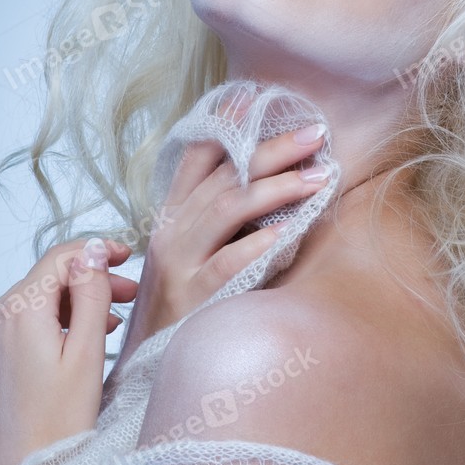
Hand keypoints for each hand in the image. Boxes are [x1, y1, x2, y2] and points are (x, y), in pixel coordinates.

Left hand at [0, 237, 137, 464]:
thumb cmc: (54, 430)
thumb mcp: (86, 355)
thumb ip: (90, 294)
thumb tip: (93, 252)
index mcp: (18, 311)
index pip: (60, 258)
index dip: (97, 251)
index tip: (125, 257)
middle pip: (43, 285)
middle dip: (85, 287)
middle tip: (124, 299)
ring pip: (23, 311)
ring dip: (60, 313)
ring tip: (97, 331)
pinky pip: (3, 337)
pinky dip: (32, 337)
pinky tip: (56, 359)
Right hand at [115, 90, 330, 368]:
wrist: (145, 368)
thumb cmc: (180, 307)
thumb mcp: (192, 252)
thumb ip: (221, 215)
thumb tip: (272, 176)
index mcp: (173, 214)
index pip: (197, 155)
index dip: (227, 123)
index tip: (261, 97)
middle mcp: (173, 231)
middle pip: (224, 175)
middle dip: (273, 149)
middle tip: (316, 133)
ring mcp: (180, 263)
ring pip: (228, 209)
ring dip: (277, 187)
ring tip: (318, 176)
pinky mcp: (194, 297)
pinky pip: (230, 262)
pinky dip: (261, 242)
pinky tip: (290, 230)